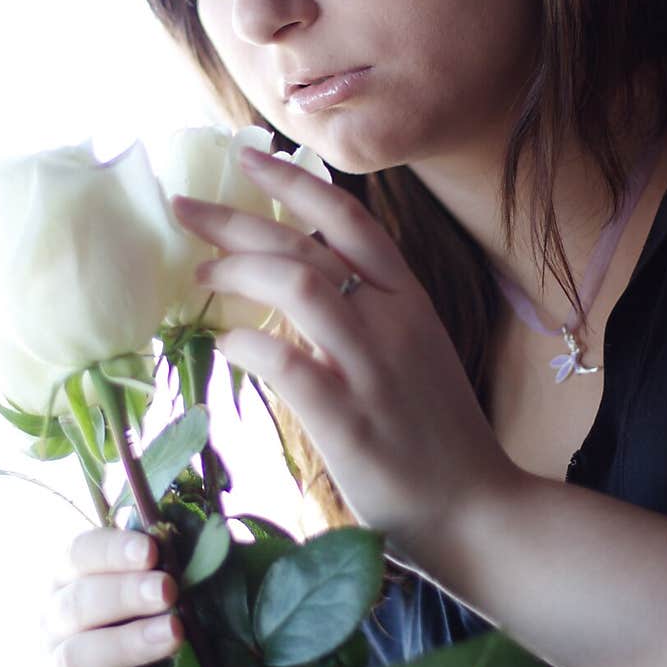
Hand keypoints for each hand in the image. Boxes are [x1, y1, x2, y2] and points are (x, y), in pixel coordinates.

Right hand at [42, 527, 182, 666]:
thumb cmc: (152, 618)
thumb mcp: (154, 589)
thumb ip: (171, 568)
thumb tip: (211, 545)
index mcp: (71, 579)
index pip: (80, 554)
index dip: (112, 550)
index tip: (151, 549)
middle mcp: (56, 625)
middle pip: (77, 604)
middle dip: (124, 594)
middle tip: (168, 589)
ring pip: (78, 658)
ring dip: (127, 643)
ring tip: (174, 633)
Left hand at [172, 146, 516, 561]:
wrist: (480, 509)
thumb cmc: (436, 435)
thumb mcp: (413, 353)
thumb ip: (365, 315)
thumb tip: (296, 285)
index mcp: (409, 299)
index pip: (348, 219)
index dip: (294, 182)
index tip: (246, 156)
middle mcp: (393, 321)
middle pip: (306, 245)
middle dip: (237, 219)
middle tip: (186, 207)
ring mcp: (371, 368)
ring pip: (298, 285)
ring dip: (238, 272)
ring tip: (201, 276)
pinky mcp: (348, 420)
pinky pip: (285, 362)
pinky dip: (246, 344)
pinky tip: (226, 346)